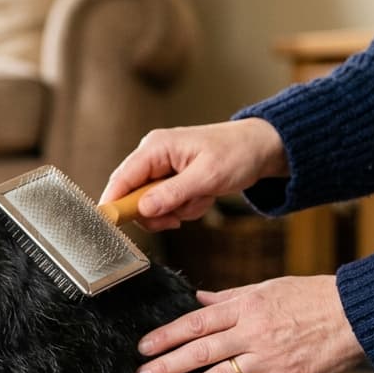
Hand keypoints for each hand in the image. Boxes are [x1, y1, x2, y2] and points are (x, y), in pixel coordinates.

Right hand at [100, 119, 289, 230]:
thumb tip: (143, 209)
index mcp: (155, 148)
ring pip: (152, 205)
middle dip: (159, 211)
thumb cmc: (237, 153)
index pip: (121, 179)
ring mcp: (161, 169)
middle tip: (180, 214)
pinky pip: (168, 205)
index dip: (114, 203)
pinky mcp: (171, 180)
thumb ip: (172, 194)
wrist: (261, 148)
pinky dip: (186, 208)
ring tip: (201, 197)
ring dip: (178, 210)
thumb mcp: (207, 177)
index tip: (112, 225)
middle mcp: (153, 156)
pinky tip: (203, 196)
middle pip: (134, 197)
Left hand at [134, 275, 367, 372]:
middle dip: (167, 365)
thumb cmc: (312, 296)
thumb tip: (198, 299)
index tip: (143, 347)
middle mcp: (253, 333)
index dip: (166, 336)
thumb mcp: (268, 288)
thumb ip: (230, 297)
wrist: (358, 312)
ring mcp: (271, 358)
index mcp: (246, 307)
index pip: (196, 323)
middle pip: (201, 351)